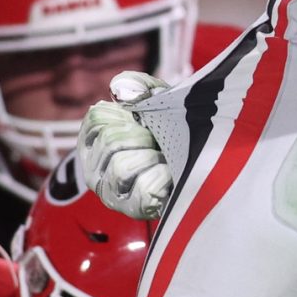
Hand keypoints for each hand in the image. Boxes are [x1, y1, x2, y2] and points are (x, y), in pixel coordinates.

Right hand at [79, 71, 172, 219]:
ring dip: (151, 157)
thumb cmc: (174, 130)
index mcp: (96, 140)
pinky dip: (162, 178)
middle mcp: (96, 169)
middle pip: (109, 142)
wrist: (200, 162)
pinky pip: (143, 190)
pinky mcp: (133, 209)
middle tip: (157, 140)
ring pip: (120, 168)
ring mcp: (112, 193)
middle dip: (142, 136)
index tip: (142, 118)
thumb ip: (142, 88)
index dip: (126, 113)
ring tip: (164, 158)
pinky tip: (170, 174)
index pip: (98, 118)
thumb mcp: (162, 101)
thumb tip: (120, 87)